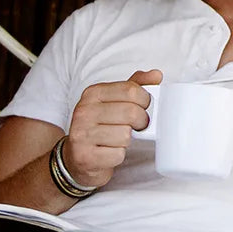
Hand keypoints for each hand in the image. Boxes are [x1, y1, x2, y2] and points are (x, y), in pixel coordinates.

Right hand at [61, 69, 159, 187]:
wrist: (76, 156)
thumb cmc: (100, 126)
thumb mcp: (114, 101)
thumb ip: (134, 86)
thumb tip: (156, 74)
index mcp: (93, 93)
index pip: (131, 90)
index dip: (145, 101)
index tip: (143, 107)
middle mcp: (84, 111)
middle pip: (131, 112)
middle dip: (141, 122)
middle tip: (137, 126)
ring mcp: (82, 134)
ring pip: (125, 135)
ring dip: (127, 140)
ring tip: (117, 139)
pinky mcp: (85, 156)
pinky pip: (117, 154)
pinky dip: (118, 155)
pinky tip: (109, 151)